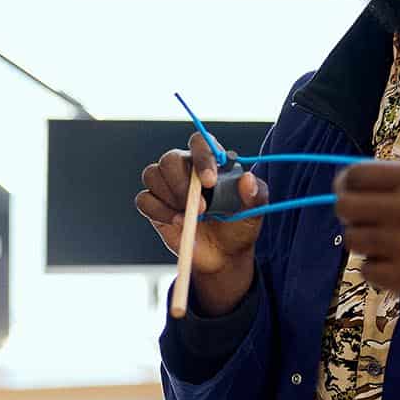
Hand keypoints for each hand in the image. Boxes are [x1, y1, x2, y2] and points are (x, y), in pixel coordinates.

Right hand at [136, 132, 270, 314]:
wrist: (224, 256)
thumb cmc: (238, 227)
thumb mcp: (255, 212)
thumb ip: (256, 193)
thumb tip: (247, 179)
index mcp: (210, 162)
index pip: (199, 142)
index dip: (201, 156)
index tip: (210, 181)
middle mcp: (186, 170)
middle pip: (169, 158)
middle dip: (181, 183)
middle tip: (201, 207)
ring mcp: (167, 187)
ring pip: (152, 175)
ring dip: (170, 197)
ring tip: (190, 217)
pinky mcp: (155, 206)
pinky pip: (144, 199)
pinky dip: (159, 211)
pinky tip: (178, 222)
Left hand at [332, 160, 399, 345]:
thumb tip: (350, 183)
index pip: (354, 176)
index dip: (346, 187)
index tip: (350, 196)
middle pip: (344, 207)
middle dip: (351, 217)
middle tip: (370, 225)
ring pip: (353, 240)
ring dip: (368, 246)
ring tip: (396, 248)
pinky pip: (368, 270)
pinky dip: (381, 271)